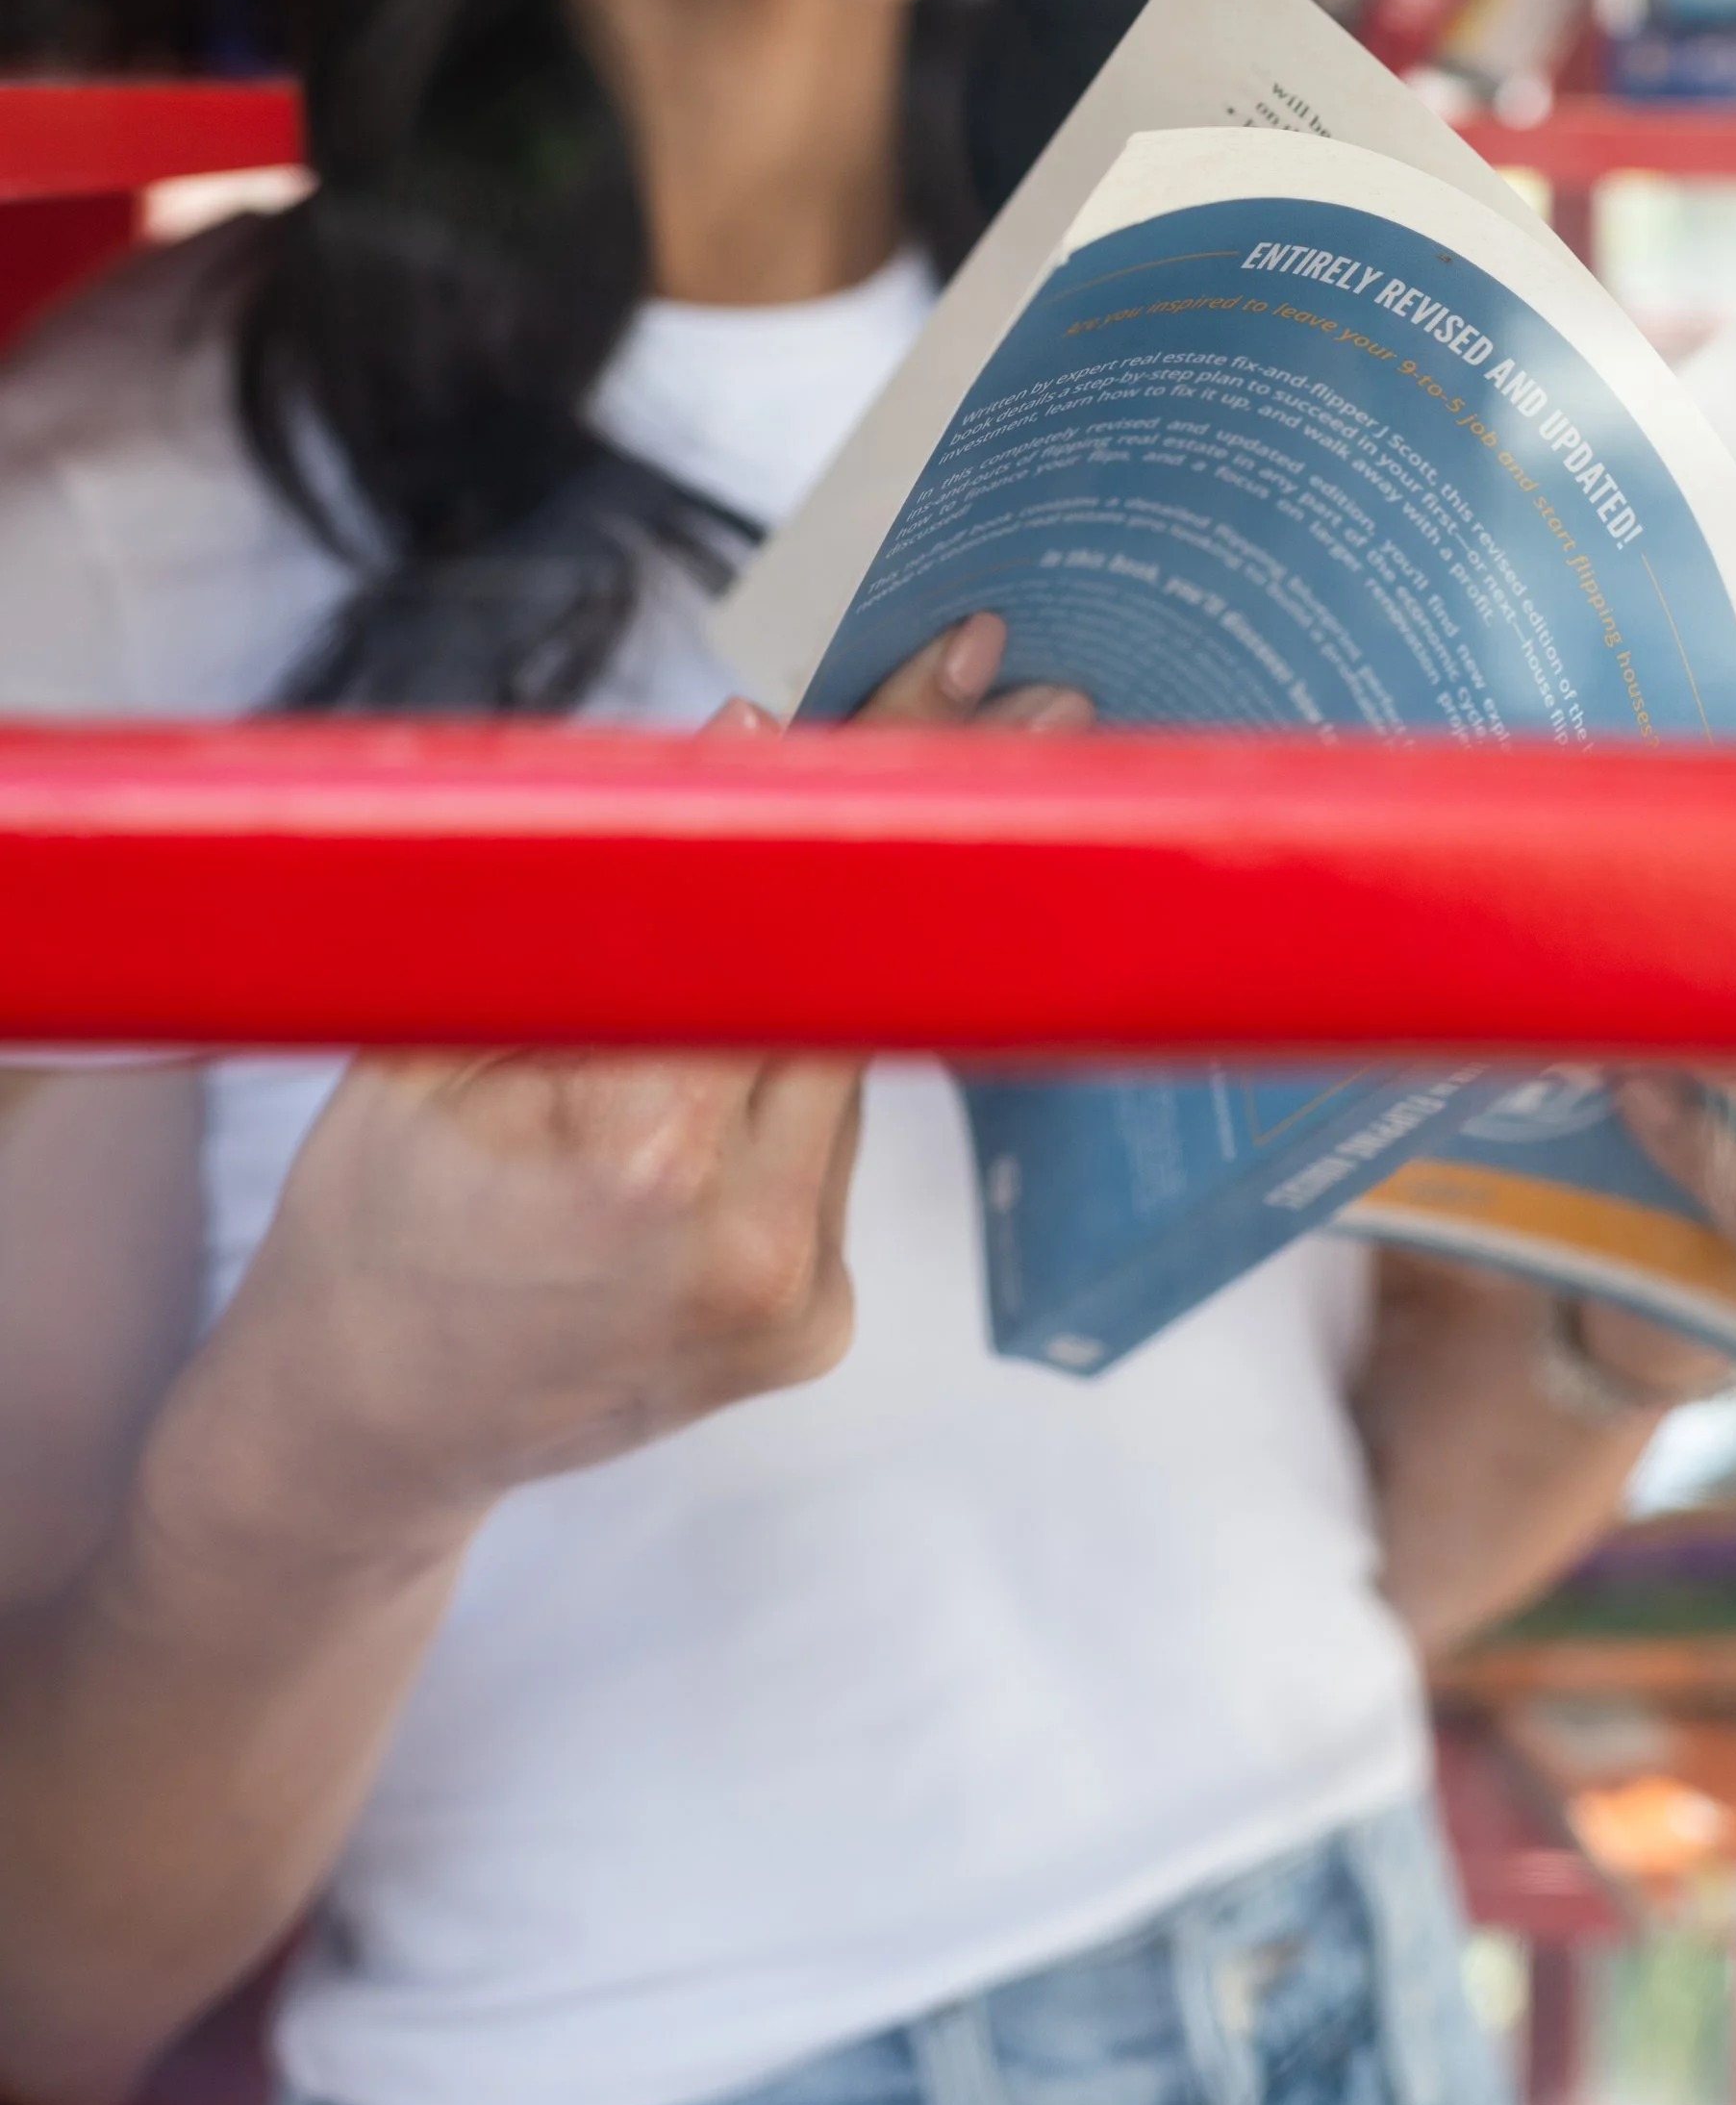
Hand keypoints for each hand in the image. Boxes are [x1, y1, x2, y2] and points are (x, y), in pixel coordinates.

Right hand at [204, 620, 1093, 1563]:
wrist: (363, 1424)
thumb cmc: (375, 1206)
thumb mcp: (429, 1037)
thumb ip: (583, 898)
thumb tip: (748, 746)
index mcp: (647, 1154)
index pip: (793, 920)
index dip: (868, 790)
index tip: (957, 680)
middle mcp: (756, 1241)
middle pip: (858, 976)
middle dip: (905, 838)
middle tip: (1002, 700)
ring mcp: (799, 1297)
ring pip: (845, 1057)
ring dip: (817, 971)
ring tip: (744, 940)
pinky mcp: (819, 1326)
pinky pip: (824, 1145)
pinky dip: (782, 1082)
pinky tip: (703, 1096)